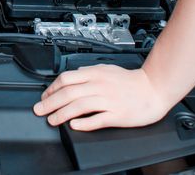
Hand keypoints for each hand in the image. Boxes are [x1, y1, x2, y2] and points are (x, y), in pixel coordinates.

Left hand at [33, 65, 172, 130]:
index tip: (44, 96)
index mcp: (95, 74)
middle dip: (50, 102)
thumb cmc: (131, 81)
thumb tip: (74, 74)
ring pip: (79, 106)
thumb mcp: (107, 69)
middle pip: (69, 93)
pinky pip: (97, 119)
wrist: (153, 89)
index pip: (66, 79)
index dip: (52, 88)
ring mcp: (108, 100)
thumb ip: (89, 72)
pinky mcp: (117, 115)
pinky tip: (74, 125)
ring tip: (52, 120)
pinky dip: (84, 123)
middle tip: (40, 110)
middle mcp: (99, 86)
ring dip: (62, 114)